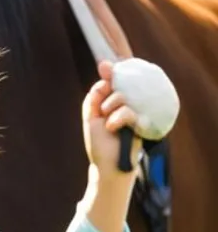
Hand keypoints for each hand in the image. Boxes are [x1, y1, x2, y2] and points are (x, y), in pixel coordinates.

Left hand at [82, 60, 141, 179]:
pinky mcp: (141, 123)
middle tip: (103, 110)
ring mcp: (133, 114)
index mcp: (111, 104)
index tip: (105, 64)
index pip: (112, 84)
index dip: (109, 72)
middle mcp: (123, 107)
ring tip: (108, 124)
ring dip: (110, 108)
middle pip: (116, 87)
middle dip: (105, 95)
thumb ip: (94, 100)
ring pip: (121, 97)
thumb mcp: (91, 119)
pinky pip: (128, 111)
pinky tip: (114, 128)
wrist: (108, 166)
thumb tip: (102, 82)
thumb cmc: (99, 144)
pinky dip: (117, 119)